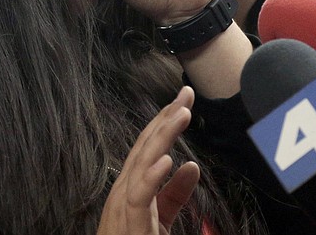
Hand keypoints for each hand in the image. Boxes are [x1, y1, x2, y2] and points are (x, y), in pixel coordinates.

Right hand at [97, 86, 199, 234]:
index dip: (165, 121)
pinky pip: (139, 197)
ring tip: (180, 115)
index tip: (183, 99)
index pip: (149, 146)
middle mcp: (125, 189)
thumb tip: (191, 165)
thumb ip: (174, 193)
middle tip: (185, 94)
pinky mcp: (129, 224)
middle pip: (146, 146)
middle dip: (165, 118)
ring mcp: (124, 205)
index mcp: (133, 186)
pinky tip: (166, 160)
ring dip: (162, 137)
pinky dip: (151, 177)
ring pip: (142, 163)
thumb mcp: (160, 217)